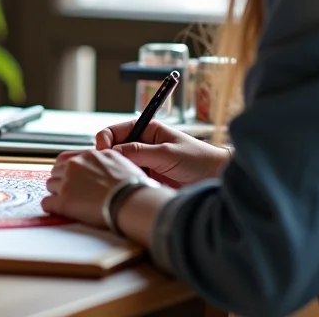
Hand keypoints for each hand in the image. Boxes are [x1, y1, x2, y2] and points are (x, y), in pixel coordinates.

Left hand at [41, 149, 147, 226]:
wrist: (132, 201)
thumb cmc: (134, 187)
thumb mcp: (122, 163)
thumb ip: (107, 163)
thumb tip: (107, 170)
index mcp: (90, 155)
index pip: (66, 158)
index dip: (66, 170)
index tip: (69, 178)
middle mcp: (76, 165)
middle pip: (56, 171)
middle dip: (60, 181)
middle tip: (70, 193)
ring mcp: (67, 182)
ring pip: (50, 186)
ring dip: (57, 194)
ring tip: (69, 204)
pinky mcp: (64, 201)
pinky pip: (47, 203)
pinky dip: (51, 208)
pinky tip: (59, 212)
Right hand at [95, 118, 230, 187]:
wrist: (216, 179)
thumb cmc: (198, 160)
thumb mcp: (167, 153)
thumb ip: (139, 151)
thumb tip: (112, 152)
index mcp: (147, 130)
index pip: (116, 131)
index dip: (105, 140)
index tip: (102, 151)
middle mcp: (142, 145)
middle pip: (114, 149)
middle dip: (108, 158)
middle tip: (108, 168)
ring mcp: (144, 163)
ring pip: (119, 166)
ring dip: (117, 171)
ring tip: (120, 179)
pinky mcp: (146, 179)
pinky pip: (128, 179)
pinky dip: (125, 182)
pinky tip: (127, 187)